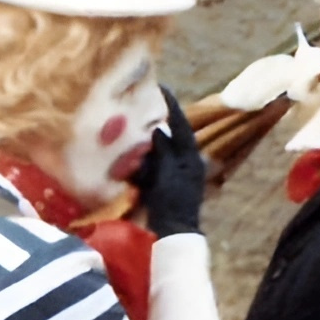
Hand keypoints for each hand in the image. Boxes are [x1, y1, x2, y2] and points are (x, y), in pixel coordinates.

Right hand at [133, 90, 206, 238]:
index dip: (171, 105)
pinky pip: (152, 168)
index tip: (161, 87)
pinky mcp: (164, 186)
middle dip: (154, 126)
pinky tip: (129, 163)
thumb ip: (164, 149)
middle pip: (169, 136)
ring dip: (144, 147)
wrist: (173, 232)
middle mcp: (186, 161)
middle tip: (140, 111)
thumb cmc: (172, 202)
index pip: (181, 124)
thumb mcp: (167, 172)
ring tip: (129, 137)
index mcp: (190, 155)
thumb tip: (159, 129)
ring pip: (159, 152)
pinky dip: (141, 164)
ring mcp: (175, 174)